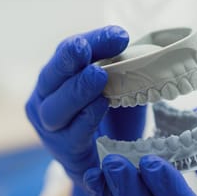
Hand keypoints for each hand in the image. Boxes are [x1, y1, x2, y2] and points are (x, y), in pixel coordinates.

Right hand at [25, 25, 145, 195]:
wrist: (108, 160)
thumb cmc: (112, 116)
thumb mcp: (121, 86)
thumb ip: (126, 69)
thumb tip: (151, 51)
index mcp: (56, 77)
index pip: (68, 51)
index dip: (93, 41)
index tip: (119, 34)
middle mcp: (45, 99)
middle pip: (52, 76)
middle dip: (70, 61)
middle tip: (86, 49)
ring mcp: (50, 128)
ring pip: (55, 108)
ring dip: (77, 90)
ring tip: (98, 76)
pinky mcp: (65, 152)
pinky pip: (71, 135)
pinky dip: (85, 119)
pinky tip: (99, 106)